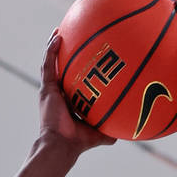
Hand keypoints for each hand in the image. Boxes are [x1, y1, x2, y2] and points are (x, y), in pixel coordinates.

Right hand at [38, 32, 115, 152]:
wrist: (62, 145)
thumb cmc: (79, 142)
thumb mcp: (100, 133)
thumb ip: (111, 128)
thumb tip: (130, 129)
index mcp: (68, 101)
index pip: (71, 82)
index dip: (74, 70)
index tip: (82, 58)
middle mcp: (58, 94)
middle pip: (59, 69)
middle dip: (62, 54)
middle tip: (69, 38)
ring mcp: (50, 90)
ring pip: (50, 63)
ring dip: (53, 47)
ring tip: (59, 31)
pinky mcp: (46, 89)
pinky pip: (48, 65)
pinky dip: (51, 51)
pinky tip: (58, 37)